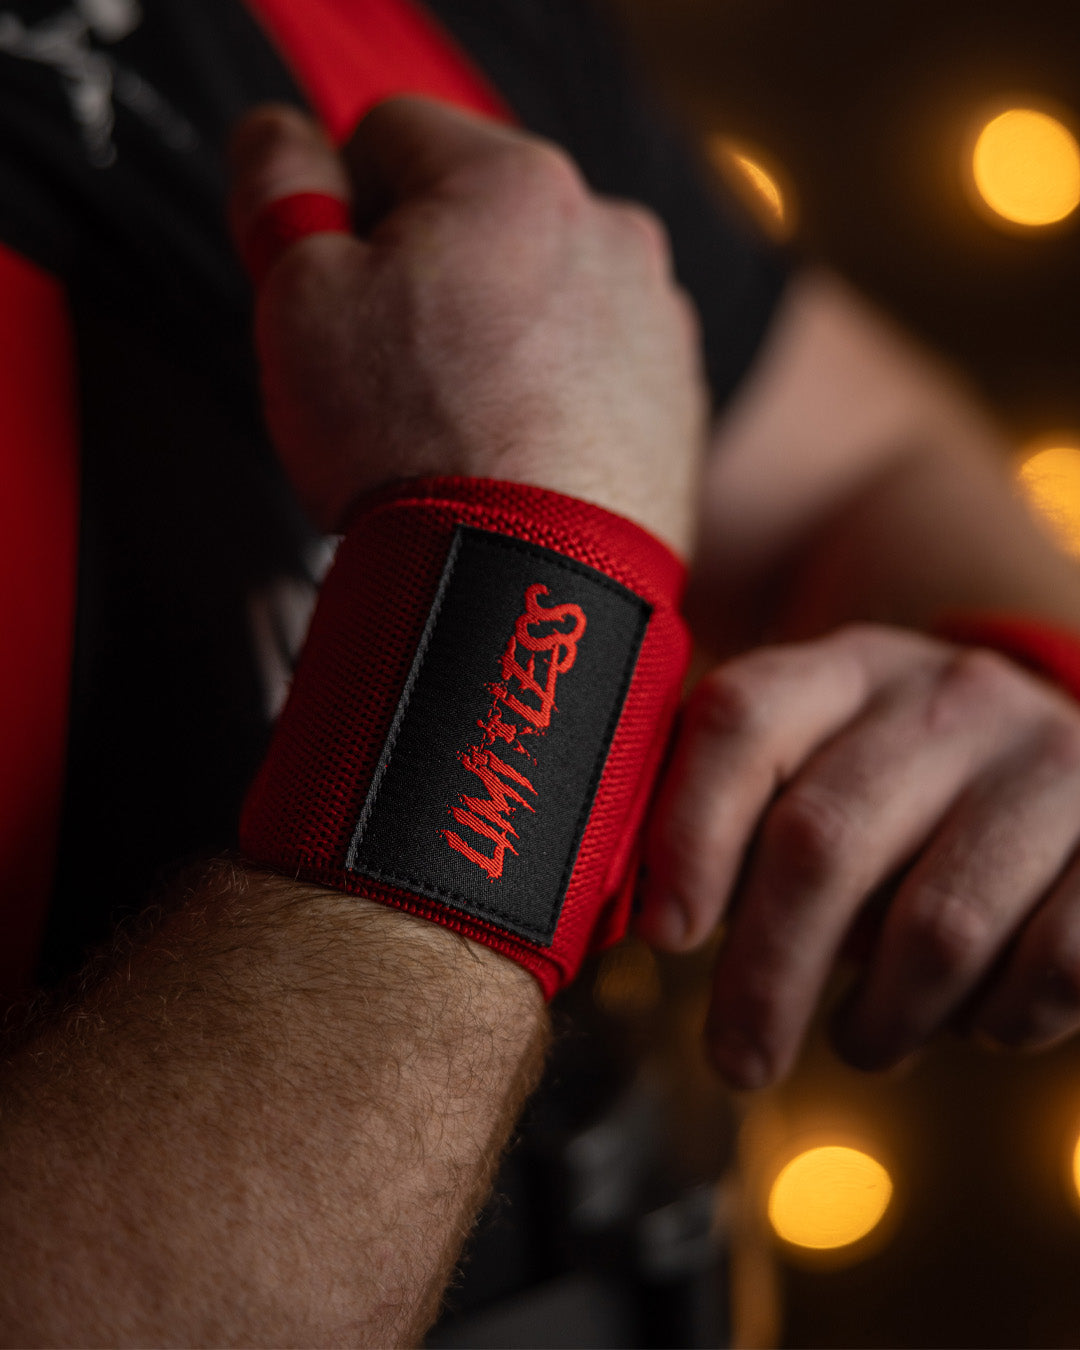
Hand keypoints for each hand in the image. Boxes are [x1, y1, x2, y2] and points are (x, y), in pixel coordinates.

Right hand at [228, 100, 706, 549]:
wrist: (527, 587)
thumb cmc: (415, 450)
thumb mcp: (298, 299)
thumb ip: (278, 187)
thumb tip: (279, 138)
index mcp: (514, 180)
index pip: (389, 134)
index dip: (337, 208)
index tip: (331, 283)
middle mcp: (608, 232)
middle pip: (477, 217)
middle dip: (424, 274)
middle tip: (386, 370)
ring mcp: (656, 320)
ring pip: (538, 295)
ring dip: (492, 336)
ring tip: (454, 426)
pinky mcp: (676, 401)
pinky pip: (591, 367)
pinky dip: (550, 395)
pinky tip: (512, 454)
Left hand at [639, 624, 1079, 1086]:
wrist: (1071, 774)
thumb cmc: (904, 800)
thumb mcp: (821, 773)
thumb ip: (736, 821)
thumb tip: (656, 923)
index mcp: (845, 671)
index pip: (743, 720)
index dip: (690, 830)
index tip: (665, 935)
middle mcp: (949, 696)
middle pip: (823, 839)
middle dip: (765, 973)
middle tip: (736, 1058)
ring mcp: (1048, 761)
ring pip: (937, 925)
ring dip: (883, 1016)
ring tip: (859, 1039)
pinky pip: (1051, 965)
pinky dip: (995, 1021)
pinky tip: (970, 1020)